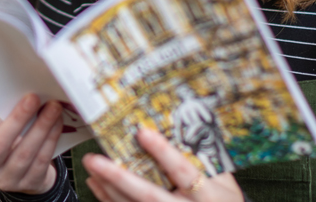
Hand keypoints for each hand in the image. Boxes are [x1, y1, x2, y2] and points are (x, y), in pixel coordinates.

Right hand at [0, 94, 63, 193]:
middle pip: (0, 145)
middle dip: (18, 119)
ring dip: (41, 127)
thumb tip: (24, 96)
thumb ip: (5, 118)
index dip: (0, 116)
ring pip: (25, 154)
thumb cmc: (9, 141)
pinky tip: (57, 123)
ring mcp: (7, 181)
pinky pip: (41, 161)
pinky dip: (51, 139)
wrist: (23, 172)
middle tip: (35, 98)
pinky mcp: (29, 184)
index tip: (15, 97)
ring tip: (53, 108)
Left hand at [82, 128, 243, 201]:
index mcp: (208, 195)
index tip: (143, 132)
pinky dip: (108, 199)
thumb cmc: (223, 201)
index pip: (184, 172)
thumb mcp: (224, 180)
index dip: (164, 153)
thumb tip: (187, 120)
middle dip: (119, 178)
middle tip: (95, 160)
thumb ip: (206, 156)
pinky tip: (96, 184)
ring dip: (108, 187)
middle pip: (149, 196)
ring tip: (91, 166)